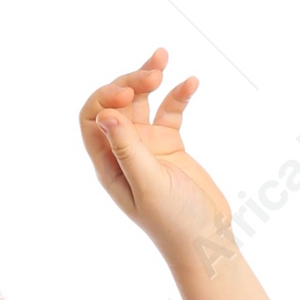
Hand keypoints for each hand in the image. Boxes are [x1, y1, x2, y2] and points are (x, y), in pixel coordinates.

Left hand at [79, 50, 235, 272]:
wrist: (206, 240)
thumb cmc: (175, 221)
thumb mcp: (149, 185)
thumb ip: (128, 150)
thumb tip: (105, 115)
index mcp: (109, 165)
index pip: (92, 118)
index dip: (106, 98)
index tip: (131, 94)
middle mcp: (124, 153)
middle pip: (116, 104)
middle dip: (131, 81)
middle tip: (155, 72)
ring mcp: (147, 147)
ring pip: (142, 101)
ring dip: (149, 77)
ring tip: (164, 59)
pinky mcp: (170, 145)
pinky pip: (170, 111)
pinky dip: (178, 94)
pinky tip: (192, 83)